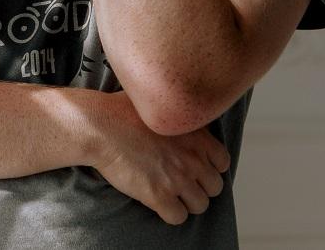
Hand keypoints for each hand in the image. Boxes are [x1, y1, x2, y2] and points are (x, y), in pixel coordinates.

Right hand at [91, 91, 230, 224]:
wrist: (102, 126)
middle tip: (181, 182)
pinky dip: (170, 213)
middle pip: (214, 187)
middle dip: (199, 186)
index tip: (196, 167)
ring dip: (186, 202)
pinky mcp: (159, 195)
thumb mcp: (160, 107)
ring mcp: (177, 178)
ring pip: (200, 205)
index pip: (223, 162)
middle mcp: (192, 158)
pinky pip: (178, 217)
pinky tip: (158, 203)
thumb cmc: (122, 111)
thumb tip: (176, 117)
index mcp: (197, 136)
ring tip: (171, 194)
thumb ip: (177, 117)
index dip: (209, 167)